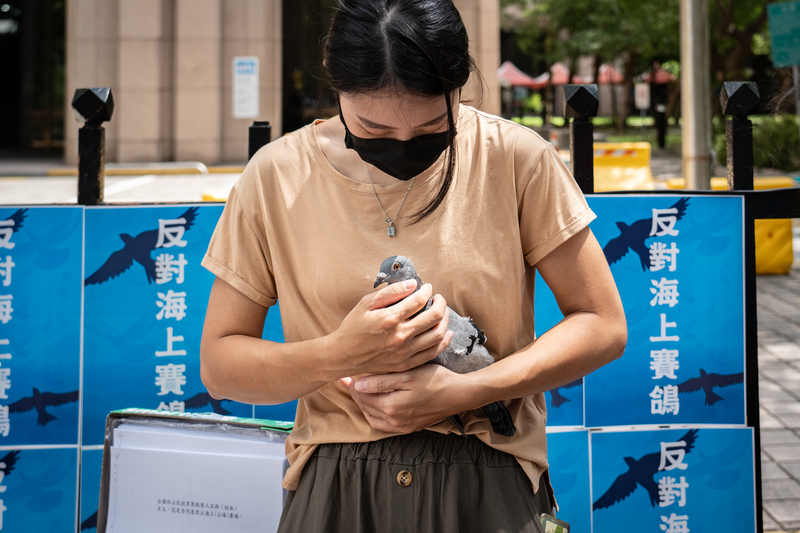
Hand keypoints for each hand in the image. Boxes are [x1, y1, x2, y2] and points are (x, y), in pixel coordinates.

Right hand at [329, 281, 452, 377]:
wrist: (342, 356)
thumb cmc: (352, 327)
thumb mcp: (366, 304)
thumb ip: (390, 292)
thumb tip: (412, 284)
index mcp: (389, 319)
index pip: (419, 300)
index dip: (427, 291)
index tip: (428, 287)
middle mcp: (400, 336)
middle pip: (434, 317)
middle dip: (441, 303)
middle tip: (438, 298)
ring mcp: (404, 353)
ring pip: (437, 335)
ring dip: (445, 320)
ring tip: (442, 312)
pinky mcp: (405, 364)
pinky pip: (432, 353)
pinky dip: (443, 341)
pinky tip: (445, 332)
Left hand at [339, 364, 465, 433]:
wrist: (458, 394)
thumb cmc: (435, 380)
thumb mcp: (408, 376)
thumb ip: (381, 382)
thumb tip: (358, 384)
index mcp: (392, 407)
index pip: (363, 396)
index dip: (352, 384)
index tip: (343, 375)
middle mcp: (394, 421)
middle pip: (366, 406)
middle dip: (355, 393)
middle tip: (347, 380)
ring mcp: (402, 427)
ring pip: (373, 417)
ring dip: (364, 404)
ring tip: (358, 391)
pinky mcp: (409, 428)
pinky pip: (384, 425)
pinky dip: (375, 415)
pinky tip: (374, 405)